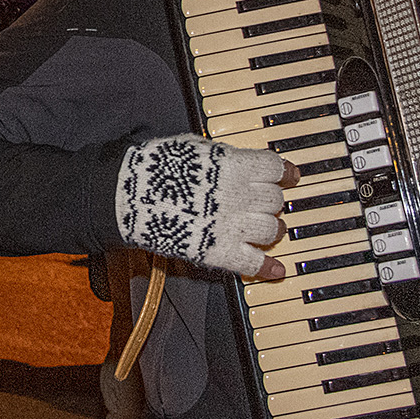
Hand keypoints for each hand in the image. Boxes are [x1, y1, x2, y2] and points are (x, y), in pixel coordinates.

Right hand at [114, 135, 298, 281]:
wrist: (129, 195)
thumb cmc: (155, 167)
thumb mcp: (193, 147)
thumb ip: (221, 156)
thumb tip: (235, 159)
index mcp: (233, 165)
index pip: (275, 169)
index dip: (286, 173)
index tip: (290, 176)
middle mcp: (238, 195)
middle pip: (275, 200)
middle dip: (273, 201)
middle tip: (268, 203)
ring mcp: (231, 225)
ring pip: (271, 230)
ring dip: (274, 230)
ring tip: (270, 230)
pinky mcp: (218, 251)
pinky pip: (253, 264)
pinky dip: (268, 268)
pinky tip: (277, 271)